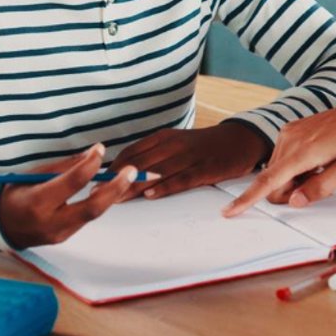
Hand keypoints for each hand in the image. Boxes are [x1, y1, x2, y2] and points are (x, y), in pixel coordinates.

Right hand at [0, 145, 135, 248]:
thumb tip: (92, 153)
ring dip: (112, 195)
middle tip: (132, 171)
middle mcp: (50, 222)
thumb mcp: (32, 174)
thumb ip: (64, 166)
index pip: (71, 183)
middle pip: (92, 207)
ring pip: (93, 215)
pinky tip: (109, 190)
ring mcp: (59, 234)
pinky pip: (86, 219)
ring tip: (127, 178)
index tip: (100, 149)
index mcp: (37, 202)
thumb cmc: (13, 193)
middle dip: (116, 188)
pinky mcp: (64, 238)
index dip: (89, 164)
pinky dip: (99, 203)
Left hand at [112, 123, 269, 199]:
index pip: (132, 152)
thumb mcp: (176, 143)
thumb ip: (153, 155)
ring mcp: (190, 157)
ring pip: (157, 172)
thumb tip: (124, 171)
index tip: (96, 179)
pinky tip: (150, 194)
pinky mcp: (205, 169)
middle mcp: (174, 145)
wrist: (240, 139)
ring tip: (116, 198)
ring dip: (134, 185)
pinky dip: (164, 187)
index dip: (112, 166)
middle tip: (97, 192)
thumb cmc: (204, 146)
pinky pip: (182, 179)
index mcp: (164, 137)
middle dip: (116, 178)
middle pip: (140, 162)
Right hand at [221, 93, 335, 216]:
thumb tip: (293, 202)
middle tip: (323, 183)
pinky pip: (284, 159)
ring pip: (278, 171)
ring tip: (324, 168)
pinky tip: (319, 160)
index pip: (269, 181)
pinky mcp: (292, 130)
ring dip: (295, 179)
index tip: (229, 212)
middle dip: (291, 192)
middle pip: (274, 181)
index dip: (248, 200)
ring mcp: (289, 132)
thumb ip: (320, 188)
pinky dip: (297, 167)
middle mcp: (290, 139)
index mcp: (304, 151)